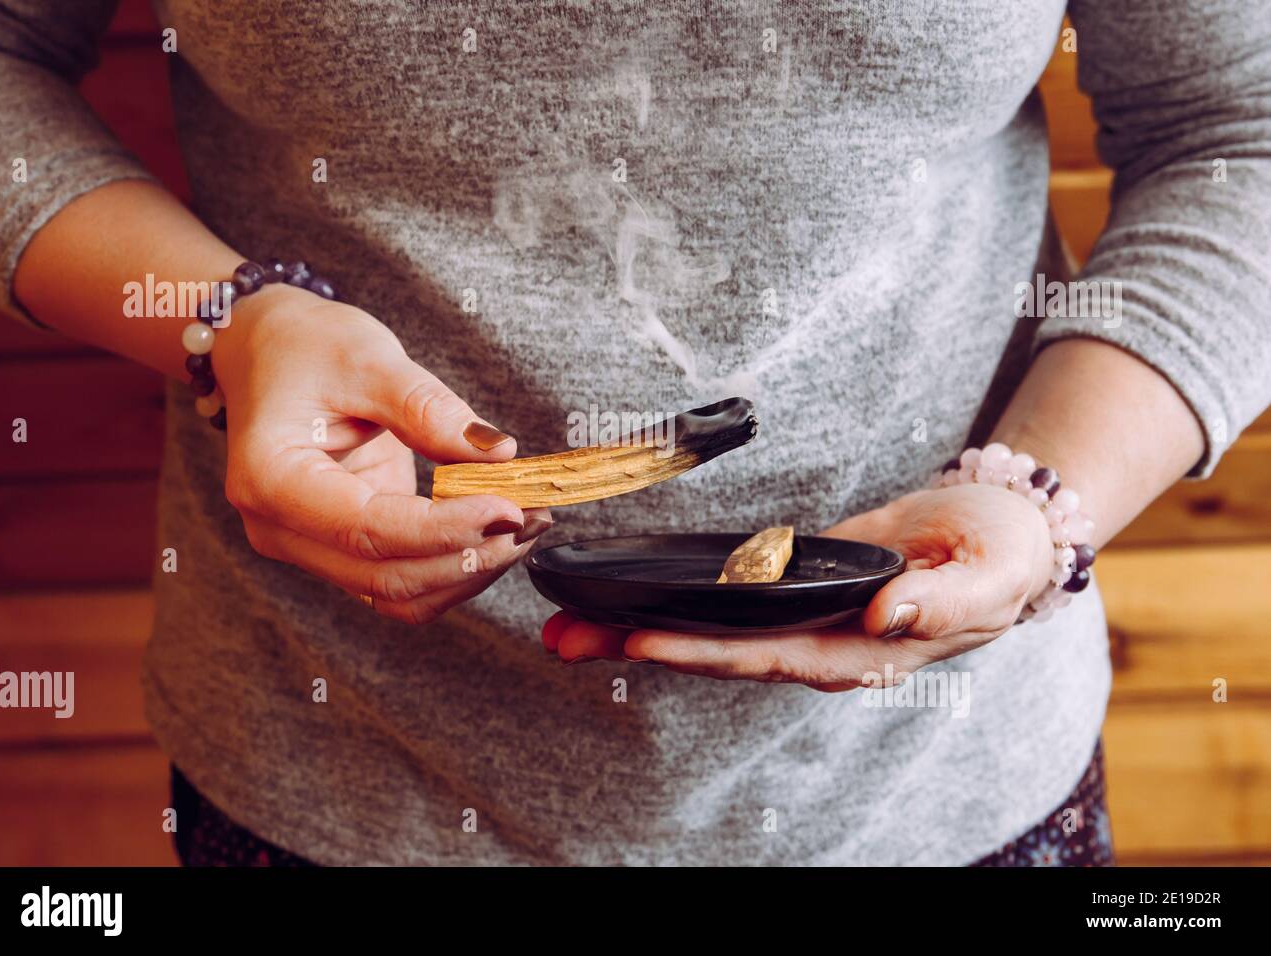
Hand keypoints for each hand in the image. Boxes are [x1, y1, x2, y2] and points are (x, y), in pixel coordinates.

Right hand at [211, 283, 550, 624]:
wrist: (266, 352)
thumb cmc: (305, 347)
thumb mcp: (367, 357)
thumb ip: (427, 408)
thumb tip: (497, 453)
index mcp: (271, 479)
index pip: (367, 529)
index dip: (445, 527)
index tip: (508, 506)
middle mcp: (280, 529)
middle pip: (386, 576)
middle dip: (468, 555)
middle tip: (533, 517)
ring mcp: (309, 547)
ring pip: (397, 594)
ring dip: (467, 572)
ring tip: (524, 527)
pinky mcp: (340, 550)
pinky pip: (400, 583)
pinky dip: (451, 569)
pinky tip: (493, 534)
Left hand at [541, 483, 1051, 690]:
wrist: (1000, 531)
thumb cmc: (1000, 554)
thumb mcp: (989, 575)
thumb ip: (940, 602)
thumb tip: (882, 620)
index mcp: (861, 653)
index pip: (767, 658)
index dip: (701, 653)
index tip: (638, 641)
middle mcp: (819, 645)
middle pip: (716, 654)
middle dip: (639, 647)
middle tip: (561, 639)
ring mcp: (801, 620)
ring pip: (710, 630)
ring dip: (639, 626)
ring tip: (565, 623)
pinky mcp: (792, 588)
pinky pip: (725, 599)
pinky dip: (676, 597)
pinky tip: (627, 591)